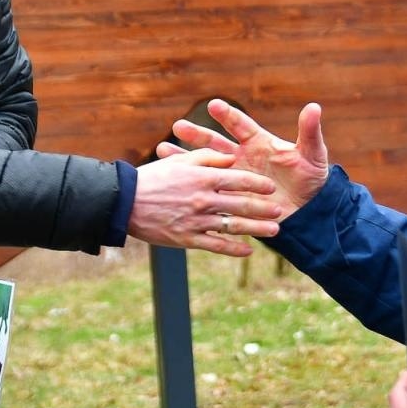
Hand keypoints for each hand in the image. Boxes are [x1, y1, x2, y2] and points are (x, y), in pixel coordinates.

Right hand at [128, 147, 283, 257]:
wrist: (125, 203)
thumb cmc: (154, 178)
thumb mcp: (181, 162)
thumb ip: (208, 157)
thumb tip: (232, 156)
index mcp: (202, 178)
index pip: (238, 179)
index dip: (258, 183)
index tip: (271, 187)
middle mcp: (202, 200)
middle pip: (241, 204)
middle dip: (264, 208)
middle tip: (281, 210)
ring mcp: (195, 222)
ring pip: (233, 226)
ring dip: (256, 229)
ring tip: (275, 231)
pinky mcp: (187, 239)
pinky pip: (215, 246)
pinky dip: (233, 249)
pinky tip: (248, 250)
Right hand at [155, 99, 329, 219]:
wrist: (308, 208)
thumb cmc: (311, 178)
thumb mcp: (313, 155)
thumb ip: (310, 132)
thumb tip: (314, 107)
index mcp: (259, 143)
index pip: (241, 125)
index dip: (228, 116)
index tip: (213, 105)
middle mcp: (243, 159)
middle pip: (217, 144)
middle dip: (198, 135)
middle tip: (178, 126)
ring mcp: (236, 179)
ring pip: (207, 167)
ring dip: (186, 159)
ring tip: (162, 150)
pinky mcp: (234, 198)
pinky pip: (212, 194)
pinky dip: (194, 190)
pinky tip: (174, 185)